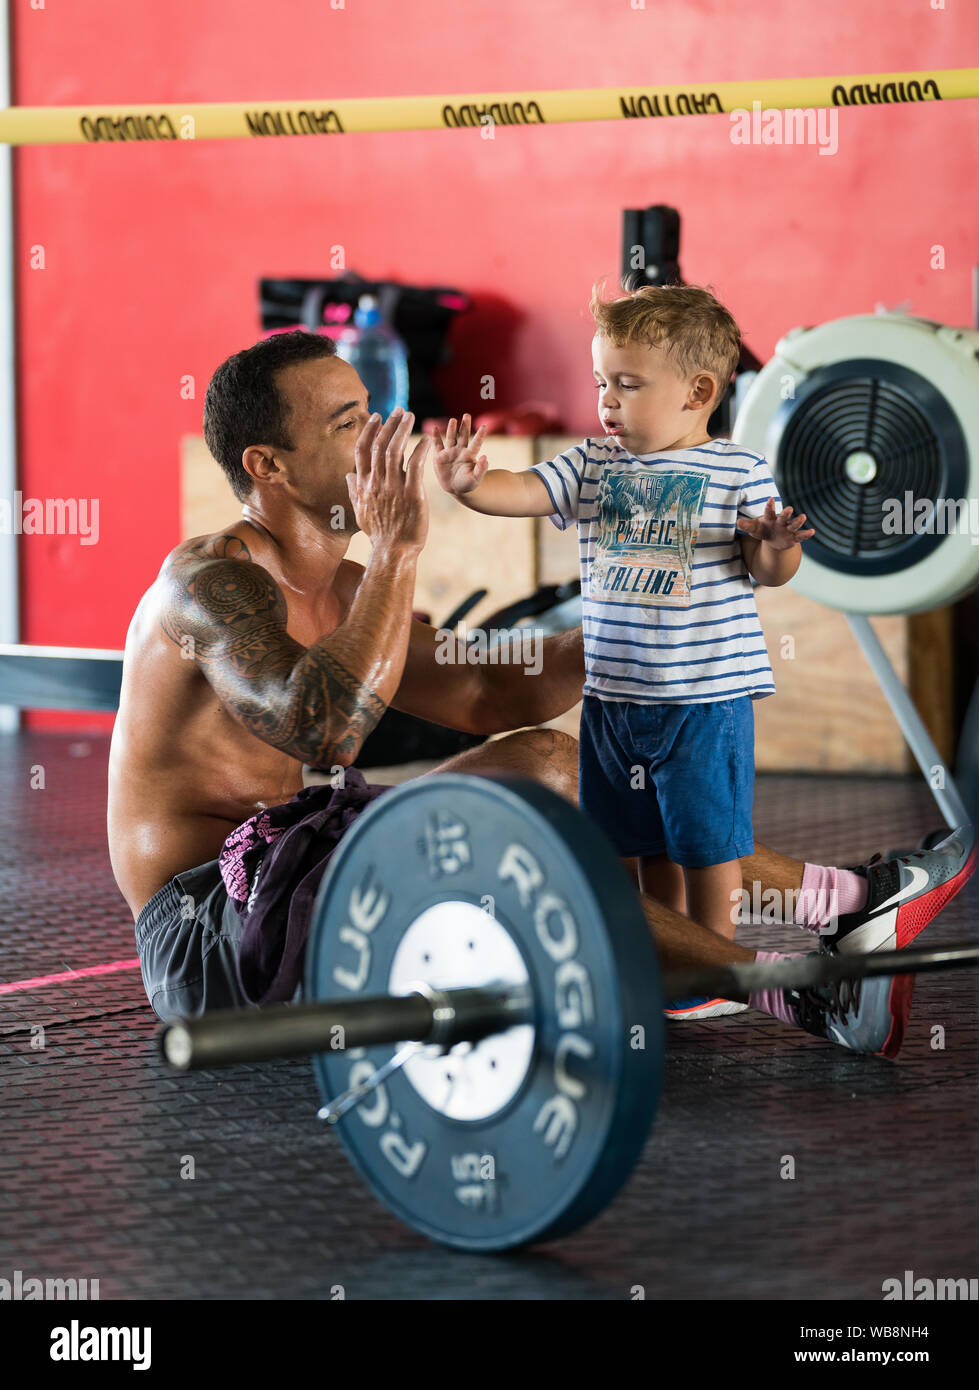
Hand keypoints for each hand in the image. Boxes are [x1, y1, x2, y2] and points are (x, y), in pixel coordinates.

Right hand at [347, 408, 430, 552]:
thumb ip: (354, 490)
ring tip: (411, 417)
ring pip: (396, 450)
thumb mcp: (360, 511)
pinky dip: (421, 449)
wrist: (394, 551)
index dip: (369, 430)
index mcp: (364, 484)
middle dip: (389, 424)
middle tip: (400, 411)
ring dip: (403, 430)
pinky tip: (427, 440)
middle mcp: (377, 482)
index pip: (363, 450)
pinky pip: (416, 465)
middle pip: (380, 445)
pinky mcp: (412, 494)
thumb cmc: (379, 533)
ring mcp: (394, 487)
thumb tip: (348, 475)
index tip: (377, 416)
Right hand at [432, 414, 489, 495]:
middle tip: (467, 415)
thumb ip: (481, 469)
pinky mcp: (439, 456)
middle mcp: (460, 450)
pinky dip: (435, 437)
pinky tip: (434, 428)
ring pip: (451, 438)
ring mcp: (449, 452)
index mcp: (470, 455)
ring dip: (451, 429)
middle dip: (465, 426)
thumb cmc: (468, 484)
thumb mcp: (475, 479)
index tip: (484, 427)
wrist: (455, 488)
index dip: (480, 435)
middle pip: (463, 436)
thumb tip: (485, 457)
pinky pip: (437, 445)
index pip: (476, 443)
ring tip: (453, 420)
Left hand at [736, 498, 814, 548]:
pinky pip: (800, 536)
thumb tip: (738, 522)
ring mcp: (788, 529)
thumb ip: (747, 525)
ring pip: (794, 524)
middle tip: (789, 509)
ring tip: (803, 517)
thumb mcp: (754, 529)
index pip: (769, 511)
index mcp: (770, 518)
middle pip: (784, 516)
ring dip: (798, 521)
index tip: (770, 499)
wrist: (772, 540)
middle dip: (786, 513)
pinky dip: (806, 534)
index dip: (769, 505)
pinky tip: (812, 531)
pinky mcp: (793, 538)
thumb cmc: (763, 530)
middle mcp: (780, 522)